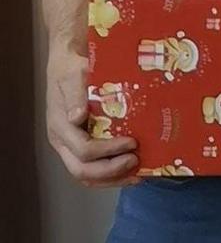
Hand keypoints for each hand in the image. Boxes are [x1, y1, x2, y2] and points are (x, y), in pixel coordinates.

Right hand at [46, 44, 135, 185]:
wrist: (68, 63)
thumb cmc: (72, 67)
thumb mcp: (74, 73)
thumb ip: (75, 94)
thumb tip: (77, 116)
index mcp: (60, 125)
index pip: (83, 149)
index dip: (109, 151)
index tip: (132, 142)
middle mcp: (62, 140)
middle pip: (82, 170)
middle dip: (112, 171)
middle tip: (136, 160)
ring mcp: (70, 146)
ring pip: (87, 176)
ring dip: (113, 178)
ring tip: (138, 173)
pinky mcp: (81, 147)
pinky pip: (93, 170)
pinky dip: (112, 175)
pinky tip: (132, 171)